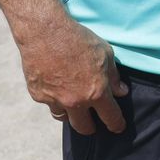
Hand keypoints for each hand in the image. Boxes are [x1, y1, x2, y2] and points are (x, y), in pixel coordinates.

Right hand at [17, 14, 128, 134]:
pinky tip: (56, 87)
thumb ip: (114, 76)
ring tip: (73, 106)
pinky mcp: (39, 95)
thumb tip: (121, 92)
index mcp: (96, 92)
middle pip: (85, 128)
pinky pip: (49, 103)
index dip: (117, 125)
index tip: (118, 127)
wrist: (45, 31)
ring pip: (64, 118)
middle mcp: (76, 101)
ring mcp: (55, 100)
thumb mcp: (105, 53)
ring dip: (71, 114)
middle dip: (91, 127)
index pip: (111, 117)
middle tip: (93, 123)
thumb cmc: (78, 38)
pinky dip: (54, 99)